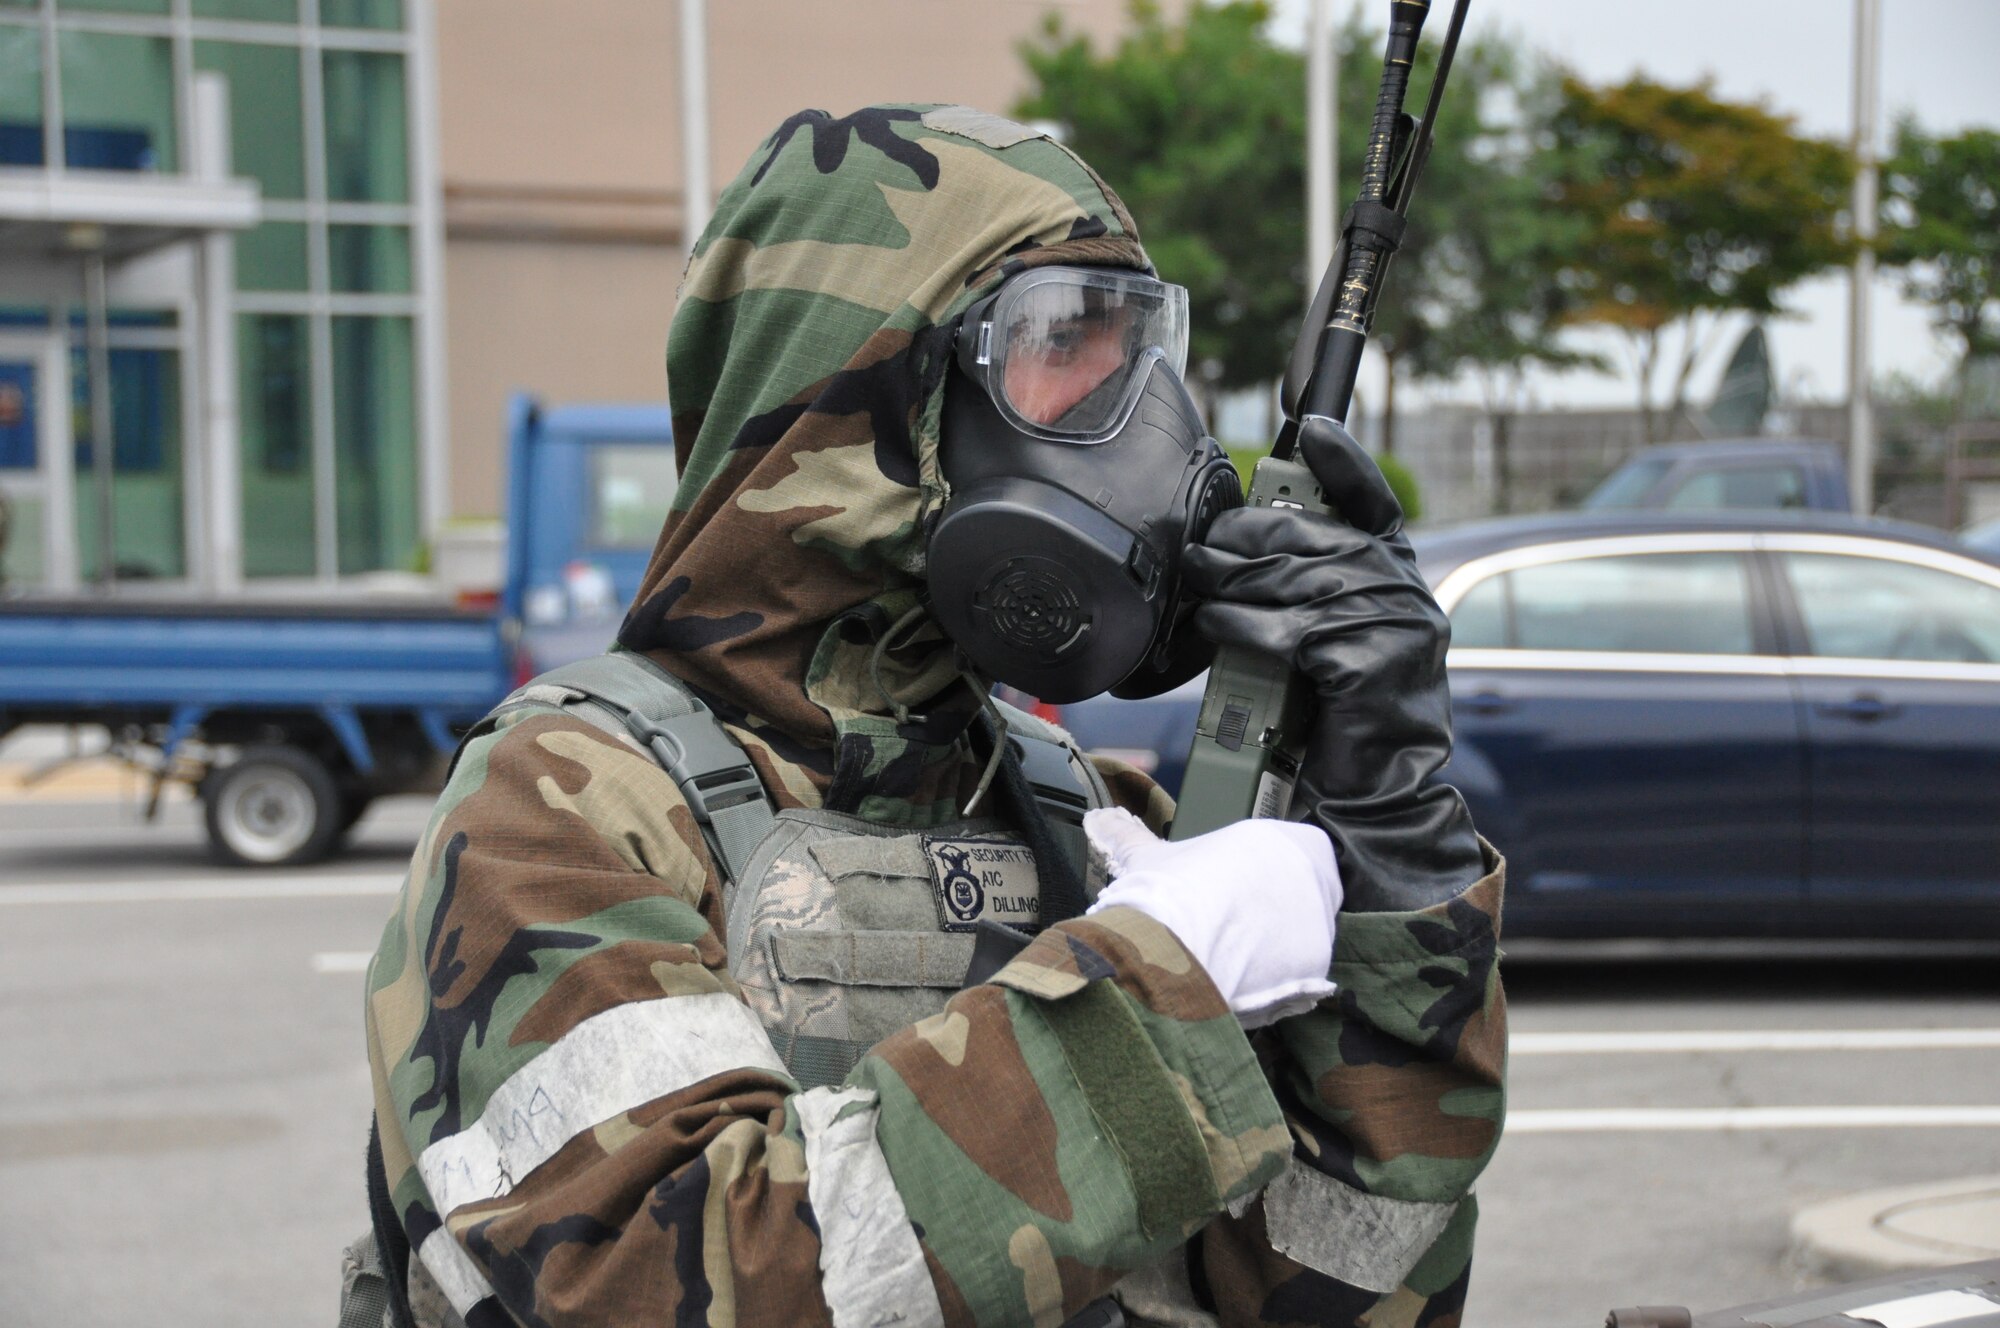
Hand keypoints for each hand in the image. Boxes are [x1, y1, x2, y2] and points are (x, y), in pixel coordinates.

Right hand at [1084, 808, 1340, 1027]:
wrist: (1168, 953)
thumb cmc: (1164, 895)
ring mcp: (1318, 923)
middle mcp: (1310, 876)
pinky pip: (1305, 975)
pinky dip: (1281, 983)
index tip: (1231, 895)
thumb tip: (1098, 819)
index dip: (1258, 875)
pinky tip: (1243, 984)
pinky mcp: (1317, 967)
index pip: (1289, 852)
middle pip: (1300, 895)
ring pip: (1303, 936)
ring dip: (1275, 948)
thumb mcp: (1145, 858)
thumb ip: (1127, 835)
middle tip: (1228, 928)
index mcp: (1279, 839)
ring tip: (1231, 959)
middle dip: (1270, 912)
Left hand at [1179, 415, 1483, 912]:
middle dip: (1245, 536)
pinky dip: (1243, 625)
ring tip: (1200, 590)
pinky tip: (1218, 628)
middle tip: (1202, 549)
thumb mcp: (1328, 639)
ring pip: (1291, 578)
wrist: (1376, 794)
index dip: (1343, 460)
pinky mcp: (1368, 662)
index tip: (1310, 427)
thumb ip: (1310, 588)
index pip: (1374, 500)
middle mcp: (1403, 591)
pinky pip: (1288, 627)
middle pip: (1310, 533)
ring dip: (1232, 582)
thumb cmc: (1340, 718)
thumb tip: (1246, 545)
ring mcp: (1392, 625)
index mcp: (1399, 575)